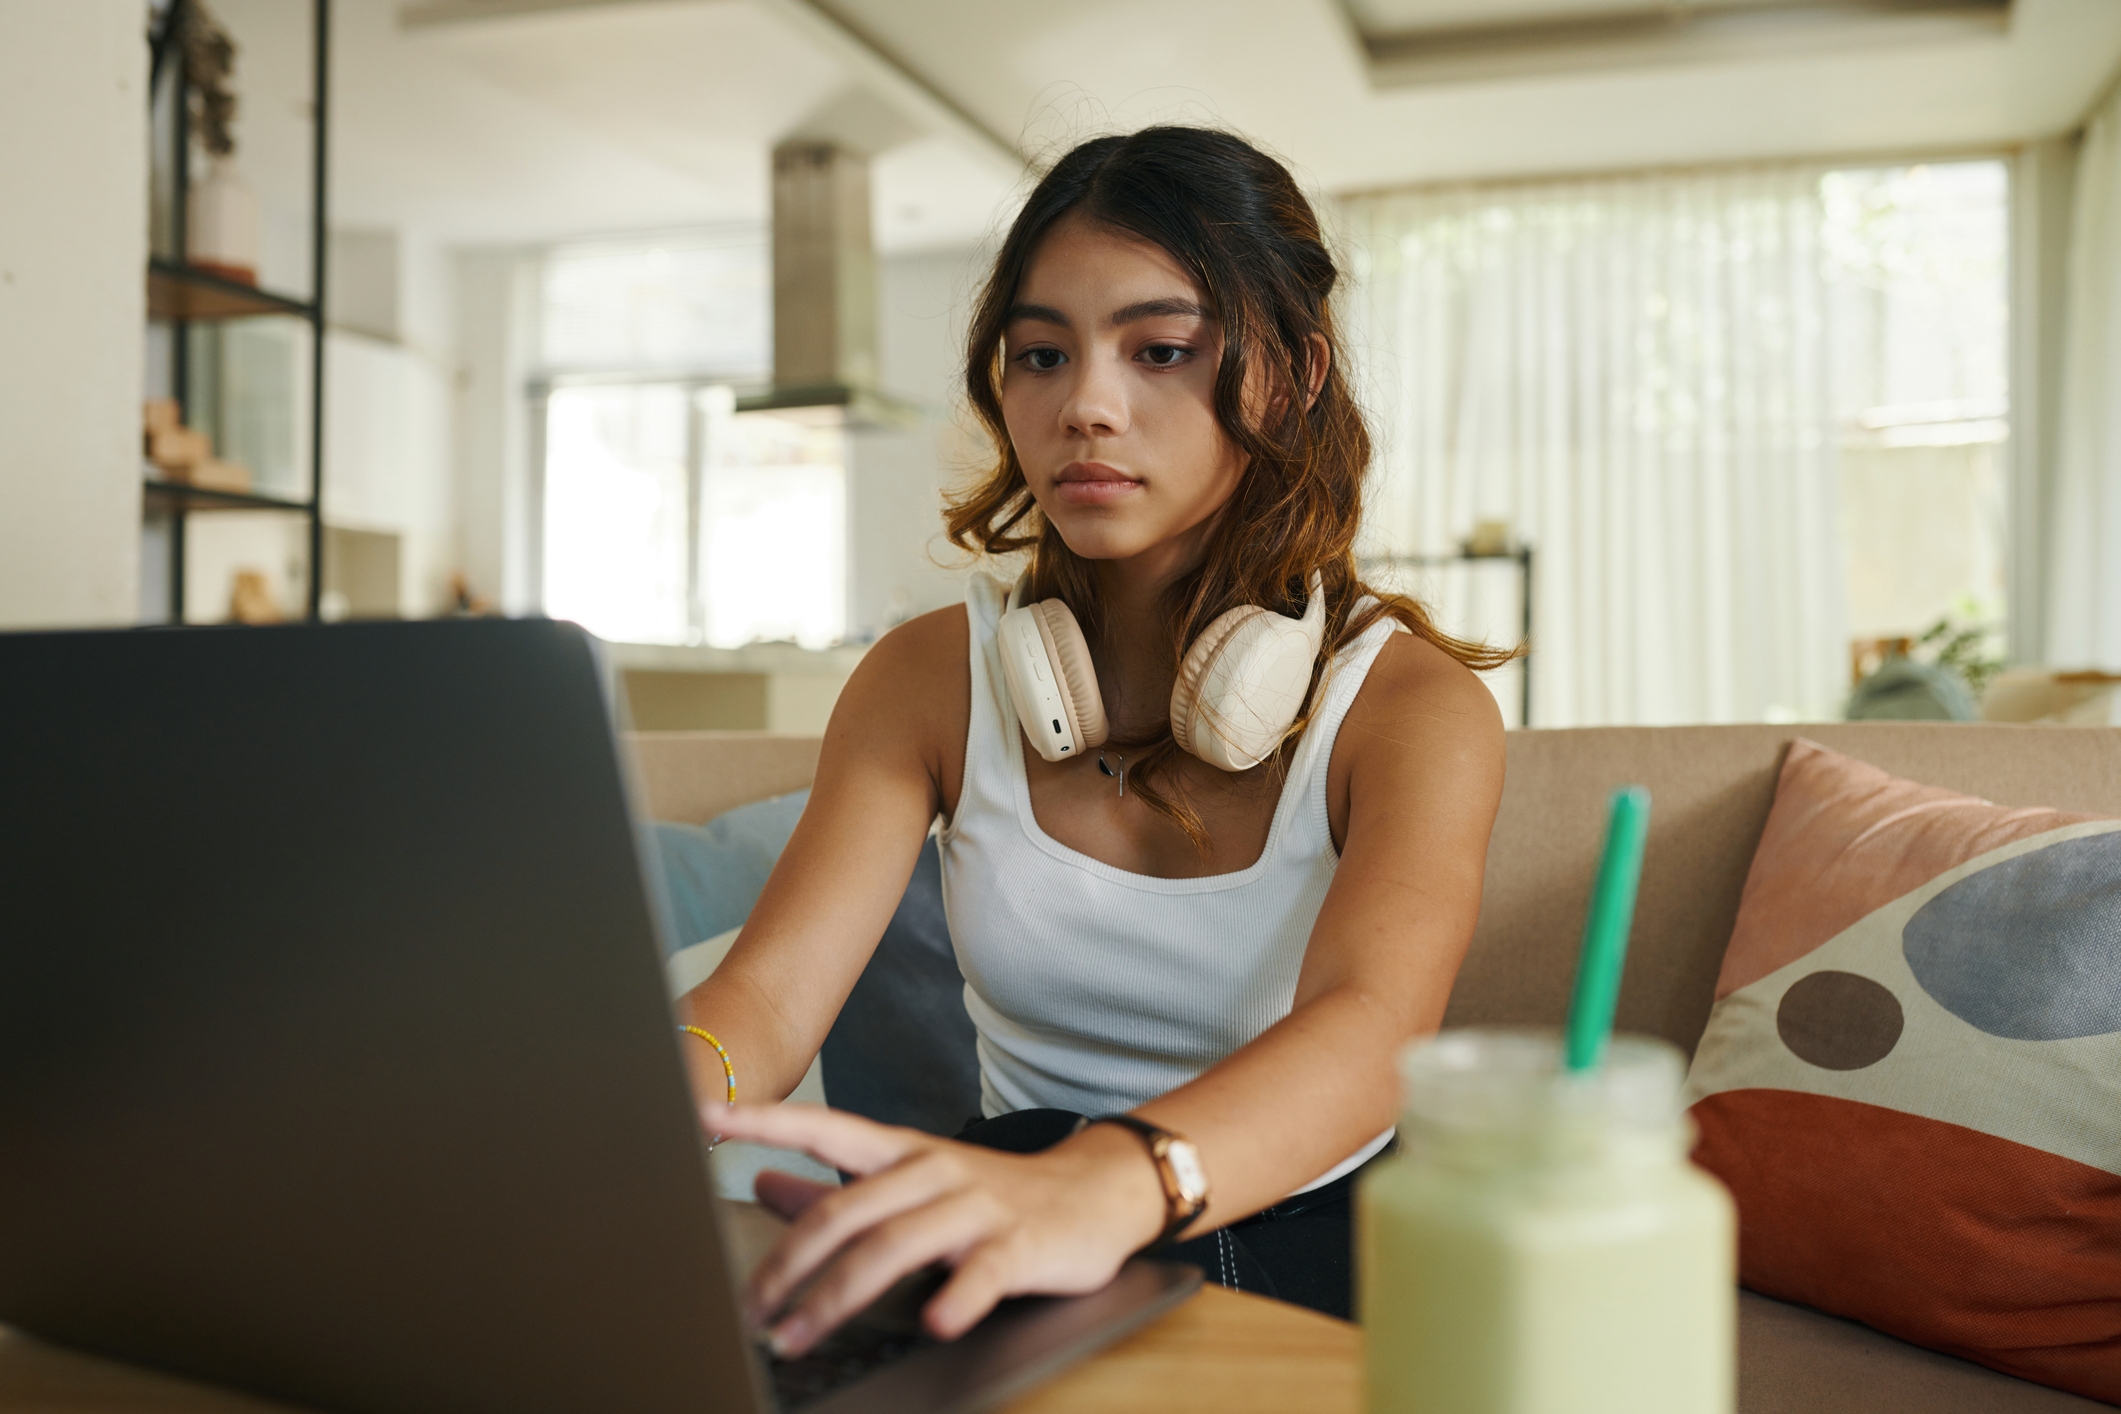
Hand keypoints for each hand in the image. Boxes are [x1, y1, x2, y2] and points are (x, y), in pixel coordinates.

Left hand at [703, 1102, 1169, 1356]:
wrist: (1096, 1194)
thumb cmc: (993, 1195)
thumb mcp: (913, 1182)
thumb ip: (836, 1187)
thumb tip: (763, 1184)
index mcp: (904, 1153)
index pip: (827, 1126)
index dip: (769, 1120)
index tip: (714, 1112)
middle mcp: (934, 1171)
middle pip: (847, 1208)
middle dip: (789, 1262)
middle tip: (750, 1309)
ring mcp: (976, 1208)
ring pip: (896, 1244)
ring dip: (838, 1295)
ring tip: (798, 1335)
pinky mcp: (1018, 1246)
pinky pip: (982, 1274)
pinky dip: (956, 1298)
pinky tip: (933, 1321)